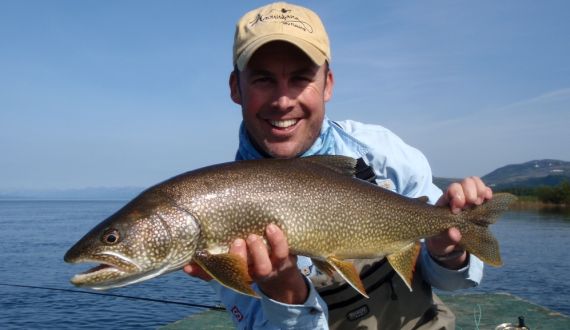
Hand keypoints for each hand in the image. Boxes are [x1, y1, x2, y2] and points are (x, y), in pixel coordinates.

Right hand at [183, 224, 307, 303]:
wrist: (283, 271)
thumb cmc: (251, 257)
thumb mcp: (233, 257)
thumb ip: (211, 256)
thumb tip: (187, 255)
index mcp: (234, 273)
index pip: (214, 274)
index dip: (201, 271)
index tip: (189, 264)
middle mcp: (249, 273)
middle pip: (241, 273)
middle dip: (237, 258)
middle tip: (236, 242)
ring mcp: (267, 267)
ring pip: (262, 266)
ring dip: (257, 252)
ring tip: (252, 236)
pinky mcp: (283, 258)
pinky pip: (282, 251)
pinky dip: (277, 240)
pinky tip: (271, 227)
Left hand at [427, 176, 492, 268]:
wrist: (450, 244)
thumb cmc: (443, 240)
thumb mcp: (441, 242)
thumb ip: (446, 238)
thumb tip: (455, 233)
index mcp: (444, 204)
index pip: (450, 189)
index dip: (456, 195)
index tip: (457, 210)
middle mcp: (456, 197)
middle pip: (464, 182)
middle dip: (469, 192)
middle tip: (471, 205)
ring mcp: (468, 199)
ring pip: (473, 182)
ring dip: (479, 190)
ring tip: (478, 203)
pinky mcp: (479, 203)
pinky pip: (484, 190)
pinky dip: (487, 191)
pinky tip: (488, 198)